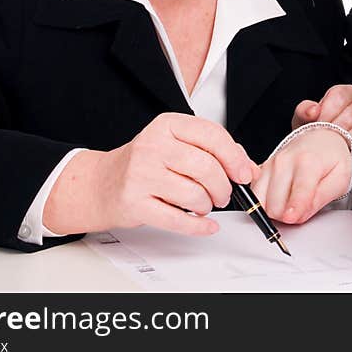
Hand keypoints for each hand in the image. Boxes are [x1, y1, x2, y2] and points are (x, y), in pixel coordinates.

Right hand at [43, 113, 257, 236]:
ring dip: (207, 205)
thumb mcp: (177, 144)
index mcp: (167, 125)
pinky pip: (177, 220)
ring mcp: (141, 175)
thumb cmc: (146, 163)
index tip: (243, 173)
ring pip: (194, 195)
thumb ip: (214, 151)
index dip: (234, 157)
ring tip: (203, 204)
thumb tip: (248, 169)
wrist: (103, 183)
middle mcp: (153, 146)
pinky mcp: (135, 203)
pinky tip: (205, 224)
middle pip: (206, 168)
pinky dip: (198, 226)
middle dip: (223, 187)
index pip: (212, 135)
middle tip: (223, 194)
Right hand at [251, 128, 351, 225]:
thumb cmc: (332, 159)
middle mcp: (284, 162)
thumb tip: (300, 216)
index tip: (292, 218)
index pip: (298, 192)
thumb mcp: (340, 179)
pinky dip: (265, 202)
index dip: (294, 210)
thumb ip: (321, 198)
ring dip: (274, 210)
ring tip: (290, 204)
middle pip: (274, 204)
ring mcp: (270, 165)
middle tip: (301, 209)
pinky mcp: (261, 170)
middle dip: (286, 215)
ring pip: (260, 202)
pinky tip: (280, 198)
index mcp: (308, 162)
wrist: (320, 139)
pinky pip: (255, 196)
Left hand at [291, 84, 351, 164]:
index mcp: (346, 93)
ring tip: (333, 147)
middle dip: (335, 129)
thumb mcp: (304, 117)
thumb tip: (312, 111)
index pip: (340, 96)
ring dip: (346, 142)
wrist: (321, 146)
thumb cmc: (315, 128)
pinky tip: (345, 156)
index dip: (327, 111)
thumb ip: (304, 110)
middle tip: (324, 139)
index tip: (318, 123)